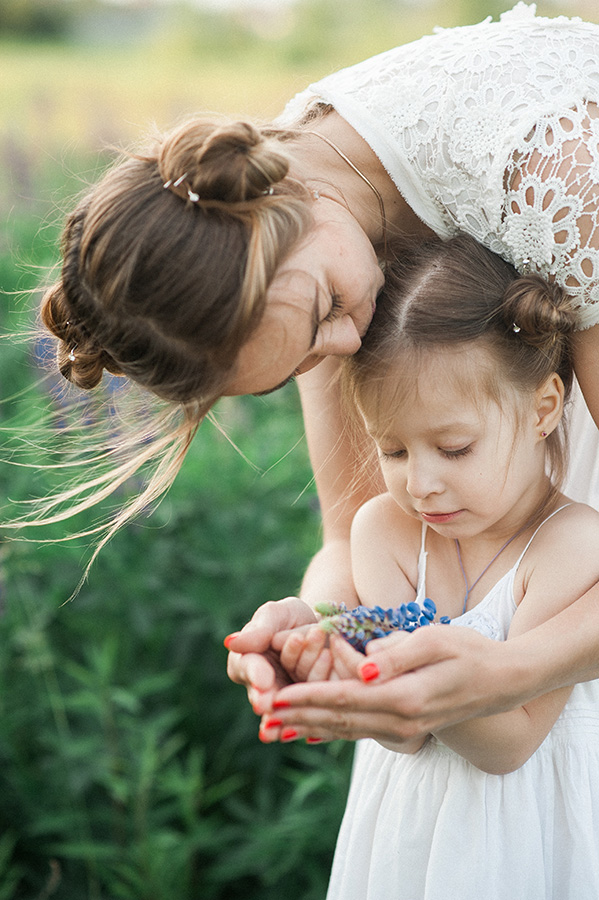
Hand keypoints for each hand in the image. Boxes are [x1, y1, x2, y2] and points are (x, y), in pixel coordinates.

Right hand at [225, 597, 316, 714]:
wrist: (321, 627)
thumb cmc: (289, 618)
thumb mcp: (275, 614)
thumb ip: (258, 629)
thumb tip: (231, 642)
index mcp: (245, 663)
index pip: (247, 668)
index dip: (256, 675)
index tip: (262, 682)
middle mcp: (264, 687)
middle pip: (266, 695)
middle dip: (271, 698)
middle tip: (270, 704)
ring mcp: (288, 698)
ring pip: (295, 692)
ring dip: (308, 662)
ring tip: (319, 638)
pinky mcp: (311, 701)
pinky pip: (317, 693)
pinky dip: (323, 670)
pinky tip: (328, 653)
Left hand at [259, 625, 520, 744]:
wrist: (505, 681)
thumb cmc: (471, 651)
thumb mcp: (438, 640)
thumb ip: (398, 653)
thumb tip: (361, 666)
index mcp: (405, 697)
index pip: (345, 699)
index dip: (307, 698)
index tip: (275, 695)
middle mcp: (402, 721)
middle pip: (340, 720)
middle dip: (299, 717)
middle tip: (263, 716)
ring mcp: (405, 730)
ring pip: (348, 730)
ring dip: (310, 728)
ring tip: (277, 727)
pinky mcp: (407, 728)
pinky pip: (362, 731)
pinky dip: (333, 731)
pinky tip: (312, 732)